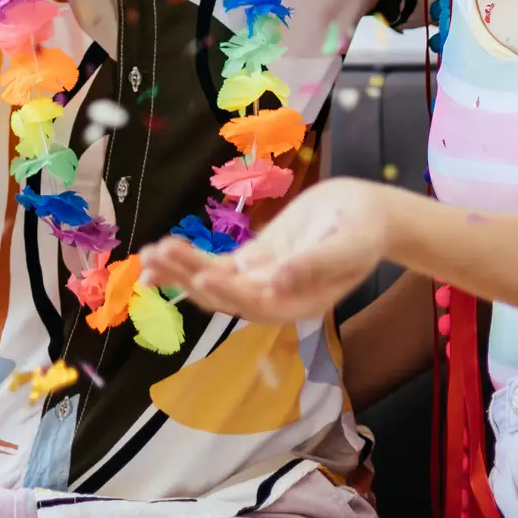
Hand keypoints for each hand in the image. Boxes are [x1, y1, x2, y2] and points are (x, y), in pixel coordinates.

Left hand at [140, 178, 395, 324]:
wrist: (368, 213)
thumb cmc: (363, 229)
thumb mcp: (347, 245)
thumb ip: (315, 265)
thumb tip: (278, 281)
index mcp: (299, 304)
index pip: (257, 303)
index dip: (229, 291)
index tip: (203, 272)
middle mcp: (275, 300)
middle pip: (225, 295)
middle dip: (190, 278)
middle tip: (158, 255)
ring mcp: (262, 281)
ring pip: (214, 282)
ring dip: (181, 270)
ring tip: (149, 254)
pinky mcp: (254, 262)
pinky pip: (217, 265)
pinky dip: (190, 259)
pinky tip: (162, 251)